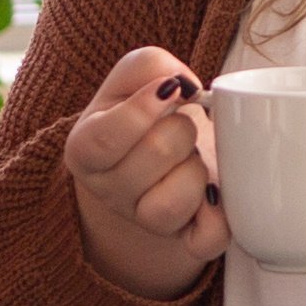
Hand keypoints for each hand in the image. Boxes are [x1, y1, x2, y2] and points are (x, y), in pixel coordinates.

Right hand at [60, 46, 225, 302]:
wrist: (166, 149)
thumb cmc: (150, 111)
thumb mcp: (136, 76)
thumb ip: (149, 65)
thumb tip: (179, 86)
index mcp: (85, 149)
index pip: (105, 138)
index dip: (143, 110)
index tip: (172, 90)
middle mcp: (108, 192)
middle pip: (155, 156)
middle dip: (181, 129)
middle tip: (181, 125)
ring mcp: (144, 221)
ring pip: (174, 203)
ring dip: (197, 169)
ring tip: (192, 157)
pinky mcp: (186, 240)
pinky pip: (205, 240)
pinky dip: (220, 218)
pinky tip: (217, 193)